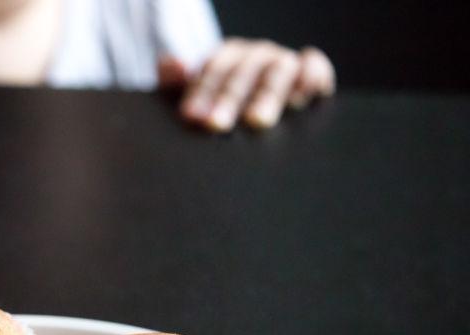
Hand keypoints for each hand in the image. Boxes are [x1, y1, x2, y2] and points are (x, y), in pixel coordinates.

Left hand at [161, 39, 334, 131]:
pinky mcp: (311, 73)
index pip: (212, 71)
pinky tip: (304, 94)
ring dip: (266, 95)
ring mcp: (283, 64)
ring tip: (256, 121)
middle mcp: (255, 57)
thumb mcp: (194, 98)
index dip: (201, 92)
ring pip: (277, 71)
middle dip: (229, 100)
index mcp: (226, 60)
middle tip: (217, 125)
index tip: (191, 115)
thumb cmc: (220, 109)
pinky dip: (311, 75)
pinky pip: (314, 67)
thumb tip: (171, 63)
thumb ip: (175, 83)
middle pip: (242, 74)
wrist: (254, 113)